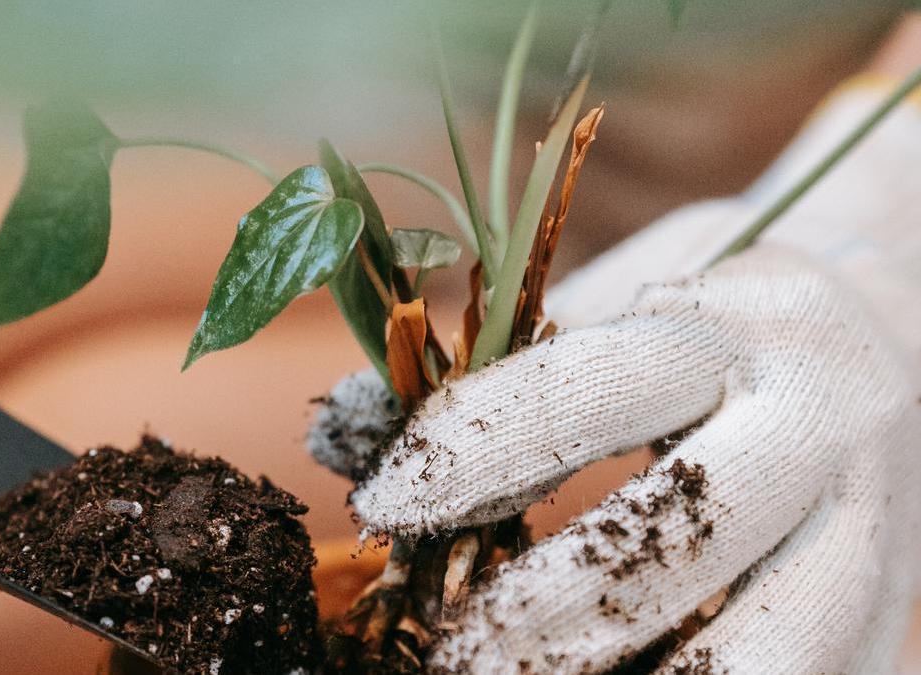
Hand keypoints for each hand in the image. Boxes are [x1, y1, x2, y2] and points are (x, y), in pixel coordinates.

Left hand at [352, 243, 919, 672]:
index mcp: (742, 325)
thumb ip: (500, 366)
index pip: (590, 390)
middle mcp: (828, 422)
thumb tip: (341, 427)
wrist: (904, 322)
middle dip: (541, 611)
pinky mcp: (896, 610)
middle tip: (441, 655)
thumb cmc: (728, 312)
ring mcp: (879, 528)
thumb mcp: (625, 295)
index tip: (380, 508)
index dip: (471, 454)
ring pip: (766, 648)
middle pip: (676, 534)